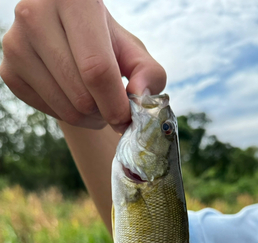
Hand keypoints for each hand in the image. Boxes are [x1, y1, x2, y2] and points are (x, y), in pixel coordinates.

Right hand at [0, 0, 165, 132]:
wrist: (67, 39)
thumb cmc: (104, 43)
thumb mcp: (132, 51)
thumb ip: (149, 73)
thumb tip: (139, 96)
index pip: (96, 69)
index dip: (115, 103)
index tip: (126, 118)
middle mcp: (35, 13)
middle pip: (81, 94)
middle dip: (103, 113)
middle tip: (111, 107)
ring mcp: (15, 43)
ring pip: (66, 108)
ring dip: (88, 118)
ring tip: (95, 103)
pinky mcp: (8, 70)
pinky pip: (48, 112)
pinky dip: (67, 115)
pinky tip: (72, 98)